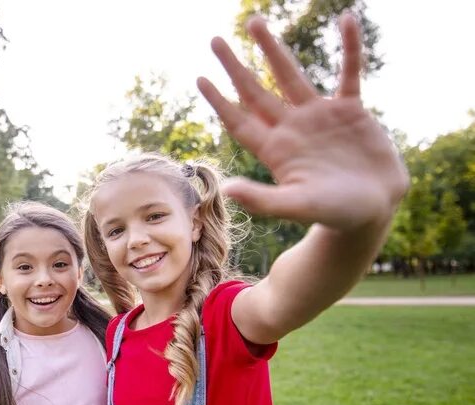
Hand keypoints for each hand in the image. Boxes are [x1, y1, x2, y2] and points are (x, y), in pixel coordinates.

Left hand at [197, 13, 408, 230]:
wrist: (376, 208)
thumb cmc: (335, 213)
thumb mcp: (298, 206)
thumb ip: (264, 199)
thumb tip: (227, 190)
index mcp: (275, 150)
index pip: (240, 121)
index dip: (219, 101)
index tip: (199, 78)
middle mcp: (292, 128)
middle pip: (256, 91)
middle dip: (235, 67)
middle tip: (215, 40)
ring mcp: (319, 116)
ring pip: (291, 75)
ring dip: (273, 49)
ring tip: (254, 22)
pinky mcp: (351, 110)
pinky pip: (349, 73)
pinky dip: (349, 48)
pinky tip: (347, 20)